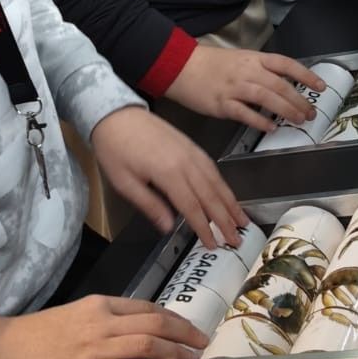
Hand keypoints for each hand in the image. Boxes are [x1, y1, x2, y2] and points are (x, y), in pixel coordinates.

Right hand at [0, 296, 206, 358]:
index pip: (148, 308)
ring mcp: (90, 348)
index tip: (192, 330)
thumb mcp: (74, 316)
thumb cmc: (34, 336)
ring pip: (143, 343)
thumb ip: (104, 322)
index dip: (175, 319)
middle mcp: (99, 322)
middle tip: (202, 345)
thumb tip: (136, 332)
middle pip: (154, 323)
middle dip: (184, 334)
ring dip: (171, 353)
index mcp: (98, 306)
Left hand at [90, 105, 247, 246]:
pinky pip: (213, 169)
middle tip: (237, 239)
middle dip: (225, 220)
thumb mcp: (124, 182)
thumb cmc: (115, 148)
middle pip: (211, 196)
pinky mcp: (192, 146)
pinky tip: (227, 195)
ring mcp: (191, 152)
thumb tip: (168, 227)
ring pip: (217, 181)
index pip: (192, 206)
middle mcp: (186, 162)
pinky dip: (223, 185)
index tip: (213, 244)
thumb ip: (149, 204)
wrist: (116, 114)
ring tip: (242, 221)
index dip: (204, 228)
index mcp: (168, 173)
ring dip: (231, 203)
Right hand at [168, 43, 324, 132]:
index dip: (305, 75)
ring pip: (266, 98)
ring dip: (286, 110)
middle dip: (299, 100)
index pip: (286, 64)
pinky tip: (271, 128)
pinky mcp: (221, 104)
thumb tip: (285, 88)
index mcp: (254, 59)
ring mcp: (234, 87)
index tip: (320, 86)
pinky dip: (259, 121)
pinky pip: (244, 114)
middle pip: (280, 85)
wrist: (181, 66)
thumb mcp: (241, 60)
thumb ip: (262, 72)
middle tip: (310, 113)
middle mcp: (247, 71)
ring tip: (298, 121)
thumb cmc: (213, 64)